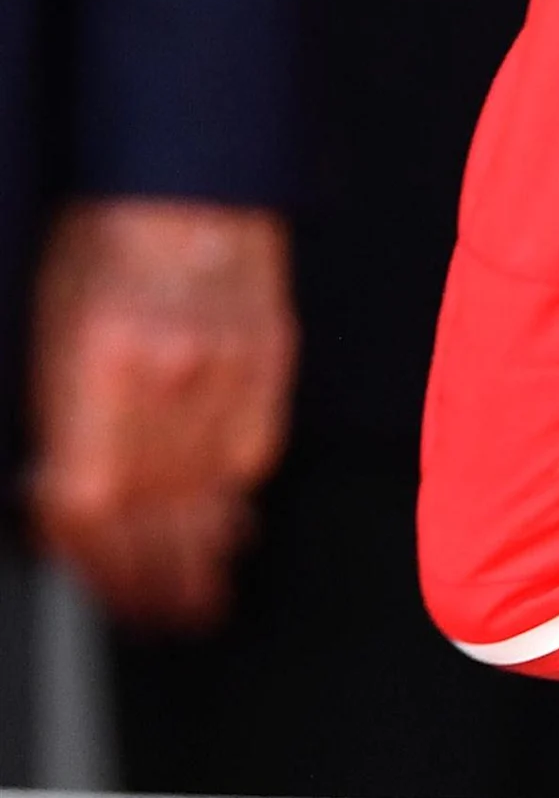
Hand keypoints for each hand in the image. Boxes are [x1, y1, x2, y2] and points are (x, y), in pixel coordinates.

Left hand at [28, 199, 296, 631]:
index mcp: (98, 364)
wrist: (185, 179)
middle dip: (148, 578)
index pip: (89, 501)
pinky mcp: (271, 360)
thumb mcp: (49, 332)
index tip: (95, 586)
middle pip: (154, 511)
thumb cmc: (103, 245)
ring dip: (198, 557)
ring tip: (194, 603)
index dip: (89, 557)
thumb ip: (61, 423)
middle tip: (151, 618)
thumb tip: (70, 504)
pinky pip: (254, 452)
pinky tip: (228, 526)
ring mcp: (229, 369)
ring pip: (210, 492)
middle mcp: (168, 374)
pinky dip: (237, 497)